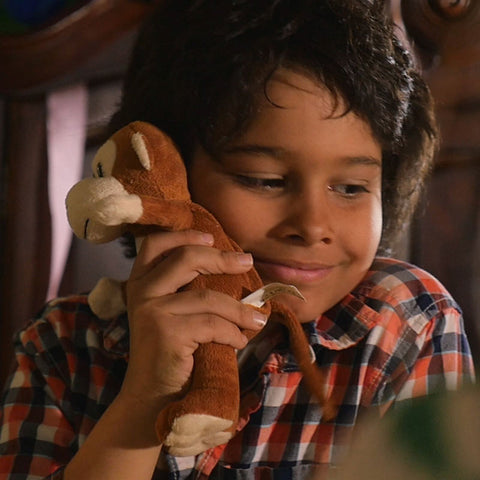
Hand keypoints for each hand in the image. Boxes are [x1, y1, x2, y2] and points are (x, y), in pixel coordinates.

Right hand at [118, 230, 265, 414]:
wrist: (153, 397)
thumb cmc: (172, 353)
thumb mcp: (175, 314)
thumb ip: (189, 290)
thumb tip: (234, 267)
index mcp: (141, 283)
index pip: (156, 245)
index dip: (184, 236)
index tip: (211, 237)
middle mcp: (142, 292)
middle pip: (186, 258)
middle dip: (221, 258)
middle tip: (247, 262)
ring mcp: (152, 311)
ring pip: (208, 297)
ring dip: (239, 310)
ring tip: (257, 321)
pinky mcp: (166, 332)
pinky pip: (213, 324)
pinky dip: (233, 333)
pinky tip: (238, 342)